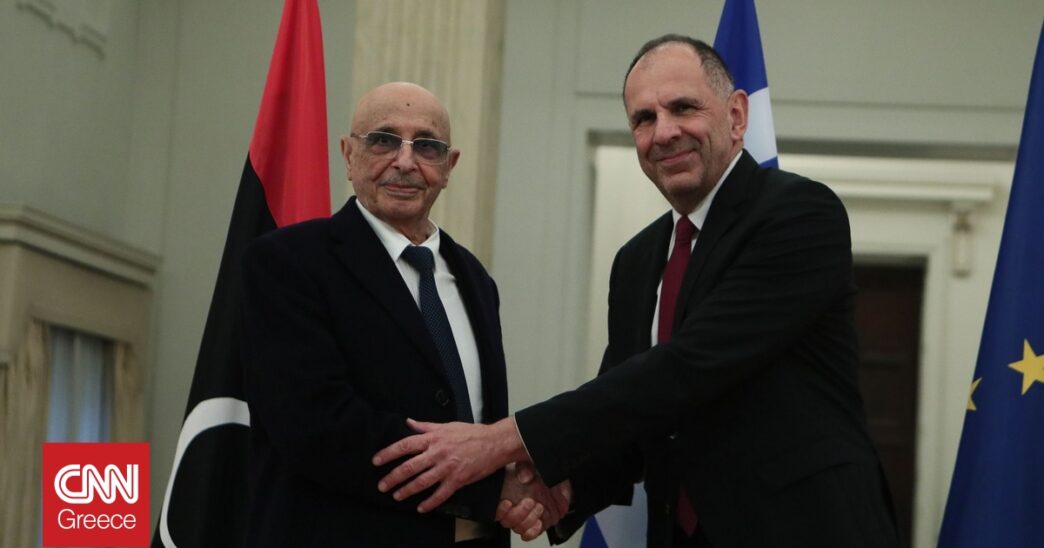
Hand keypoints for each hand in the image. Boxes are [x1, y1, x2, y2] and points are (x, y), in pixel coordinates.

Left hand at [373, 417, 527, 512]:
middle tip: (382, 485)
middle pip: (409, 467)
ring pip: (422, 482)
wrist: (494, 442)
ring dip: (407, 491)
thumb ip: (426, 426)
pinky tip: (421, 508)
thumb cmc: (471, 433)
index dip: (388, 453)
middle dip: (393, 477)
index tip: (376, 461)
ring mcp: (447, 467)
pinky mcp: (458, 480)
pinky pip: (441, 494)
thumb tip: (408, 422)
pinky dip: (430, 503)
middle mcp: (438, 453)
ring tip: (397, 496)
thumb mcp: (447, 425)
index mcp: (433, 438)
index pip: (405, 445)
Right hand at [497, 463, 571, 540]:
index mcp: (508, 494)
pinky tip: (539, 522)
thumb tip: (525, 477)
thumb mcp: (531, 463)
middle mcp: (515, 508)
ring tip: (539, 507)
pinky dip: (533, 531)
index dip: (501, 510)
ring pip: (519, 528)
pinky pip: (530, 534)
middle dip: (519, 513)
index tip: (508, 502)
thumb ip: (526, 468)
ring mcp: (526, 517)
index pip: (497, 511)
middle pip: (508, 522)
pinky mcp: (537, 523)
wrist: (558, 478)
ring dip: (529, 519)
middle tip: (530, 501)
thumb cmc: (541, 472)